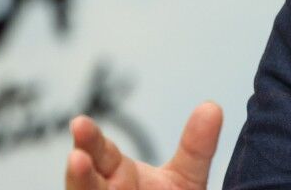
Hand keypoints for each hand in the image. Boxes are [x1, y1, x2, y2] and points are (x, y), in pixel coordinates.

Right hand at [66, 102, 222, 189]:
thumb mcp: (185, 177)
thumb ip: (196, 147)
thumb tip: (212, 108)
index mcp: (118, 173)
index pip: (99, 152)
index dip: (90, 139)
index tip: (80, 124)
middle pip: (85, 182)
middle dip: (80, 170)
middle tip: (78, 156)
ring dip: (82, 187)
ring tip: (79, 169)